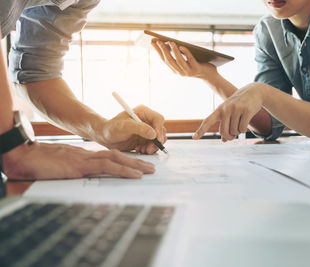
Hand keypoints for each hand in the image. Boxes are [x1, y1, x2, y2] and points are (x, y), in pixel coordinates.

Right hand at [2, 142, 154, 180]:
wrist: (25, 157)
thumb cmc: (39, 164)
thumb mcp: (60, 168)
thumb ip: (72, 171)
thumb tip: (79, 177)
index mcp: (83, 157)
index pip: (108, 157)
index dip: (123, 161)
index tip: (135, 166)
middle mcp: (87, 156)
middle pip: (117, 156)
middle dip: (135, 161)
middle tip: (150, 167)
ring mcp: (85, 160)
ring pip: (116, 159)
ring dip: (135, 165)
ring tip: (149, 170)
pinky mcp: (82, 166)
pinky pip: (107, 167)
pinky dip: (123, 170)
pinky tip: (135, 175)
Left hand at [99, 105, 166, 153]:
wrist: (105, 136)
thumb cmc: (112, 128)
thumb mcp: (124, 127)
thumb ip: (139, 128)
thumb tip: (153, 134)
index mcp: (144, 112)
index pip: (158, 119)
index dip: (159, 129)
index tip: (156, 139)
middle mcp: (147, 120)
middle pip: (161, 130)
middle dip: (157, 141)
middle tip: (149, 148)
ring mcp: (147, 130)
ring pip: (158, 139)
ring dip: (153, 146)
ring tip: (142, 150)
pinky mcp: (145, 139)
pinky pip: (153, 145)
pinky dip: (149, 149)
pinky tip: (139, 150)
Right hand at [152, 40, 216, 79]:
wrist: (210, 76)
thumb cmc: (197, 65)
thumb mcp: (186, 61)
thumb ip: (179, 55)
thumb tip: (170, 43)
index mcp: (176, 70)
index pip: (164, 60)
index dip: (158, 52)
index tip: (152, 43)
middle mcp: (180, 72)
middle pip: (170, 60)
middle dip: (163, 50)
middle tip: (159, 41)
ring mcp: (188, 72)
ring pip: (178, 60)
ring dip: (173, 51)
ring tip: (170, 42)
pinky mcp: (196, 69)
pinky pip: (189, 59)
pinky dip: (185, 52)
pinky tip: (181, 46)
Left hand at [193, 84, 265, 140]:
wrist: (253, 92)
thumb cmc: (239, 104)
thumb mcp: (230, 112)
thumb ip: (225, 125)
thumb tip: (224, 140)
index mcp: (220, 109)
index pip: (208, 121)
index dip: (201, 130)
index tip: (194, 138)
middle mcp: (226, 108)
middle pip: (224, 132)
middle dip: (229, 137)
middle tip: (232, 136)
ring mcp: (237, 109)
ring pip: (234, 131)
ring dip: (238, 132)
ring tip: (240, 124)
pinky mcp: (247, 110)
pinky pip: (242, 128)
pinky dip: (244, 129)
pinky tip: (246, 122)